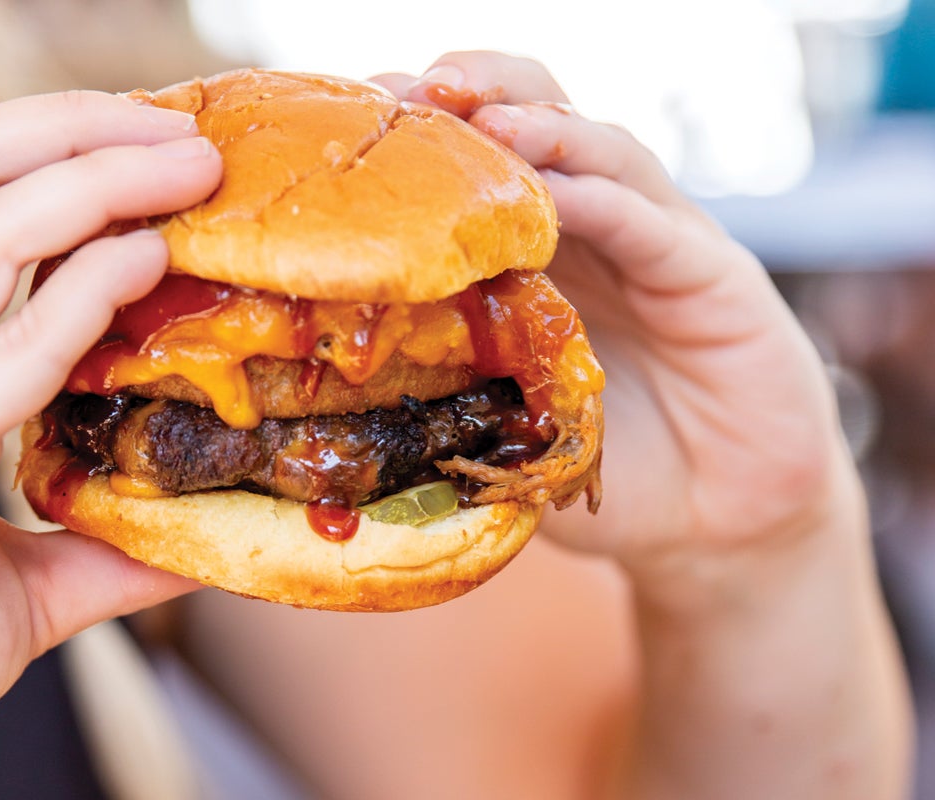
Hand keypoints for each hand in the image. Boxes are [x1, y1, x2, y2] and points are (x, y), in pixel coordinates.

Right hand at [0, 90, 220, 797]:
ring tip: (189, 167)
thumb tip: (191, 539)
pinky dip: (81, 294)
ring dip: (93, 180)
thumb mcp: (11, 582)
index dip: (43, 147)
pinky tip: (145, 264)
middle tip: (183, 135)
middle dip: (74, 128)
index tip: (146, 149)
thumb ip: (96, 546)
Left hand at [375, 53, 851, 572]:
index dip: (425, 134)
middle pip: (539, 120)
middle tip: (414, 92)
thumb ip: (445, 395)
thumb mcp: (507, 427)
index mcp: (539, 254)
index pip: (481, 163)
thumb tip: (336, 391)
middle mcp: (595, 230)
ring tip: (481, 116)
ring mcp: (656, 244)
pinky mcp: (714, 277)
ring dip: (539, 126)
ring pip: (599, 152)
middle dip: (476, 94)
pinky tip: (554, 194)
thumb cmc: (603, 466)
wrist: (714, 523)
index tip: (357, 120)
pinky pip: (652, 226)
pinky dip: (602, 202)